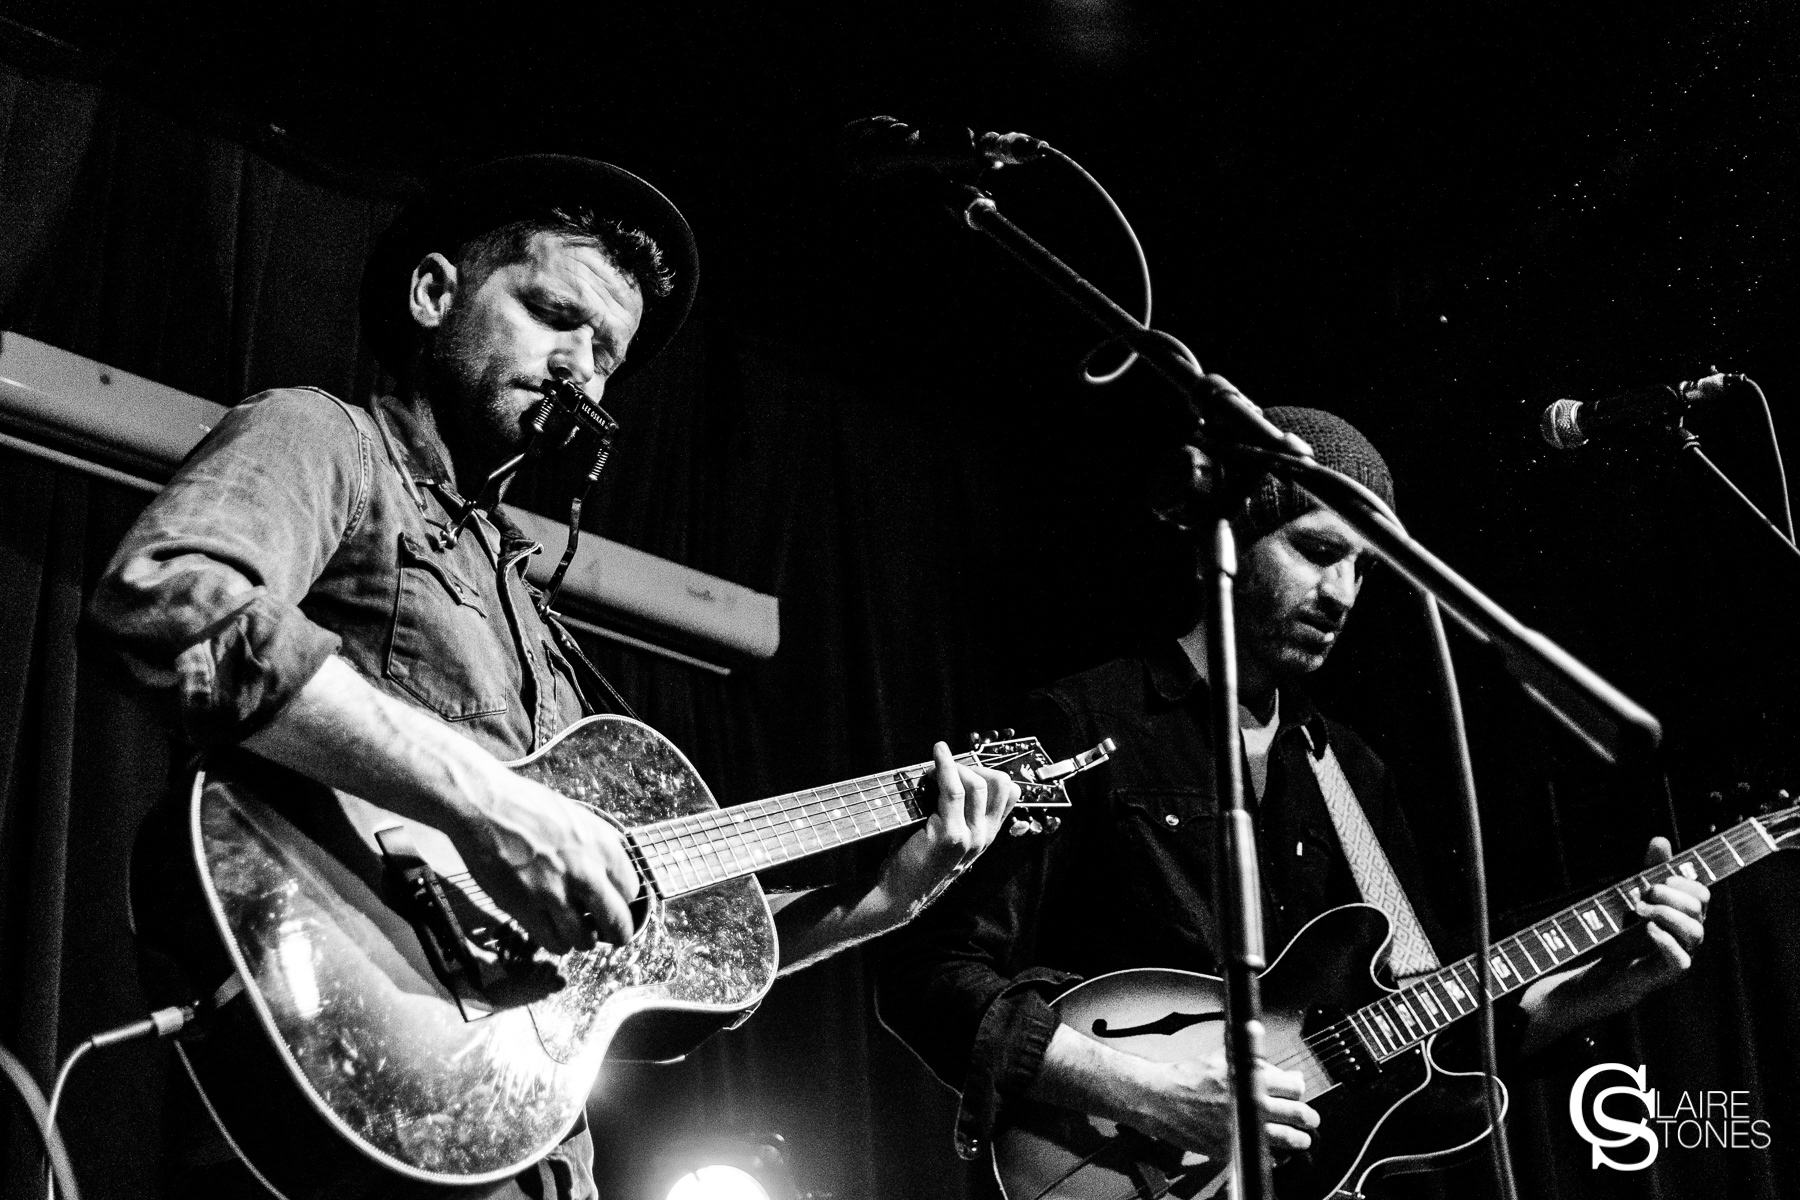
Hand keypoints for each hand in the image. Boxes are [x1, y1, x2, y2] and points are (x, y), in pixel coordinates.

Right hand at [452, 770, 641, 954]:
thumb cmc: (526, 804)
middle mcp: (585, 871)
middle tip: (612, 935)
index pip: (631, 890)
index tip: (616, 904)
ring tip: (576, 932)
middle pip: (617, 921)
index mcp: (602, 845)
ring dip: (583, 940)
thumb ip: (597, 845)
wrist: (483, 804)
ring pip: (584, 939)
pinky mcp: (526, 908)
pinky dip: (557, 943)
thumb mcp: (576, 816)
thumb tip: (611, 869)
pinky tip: (553, 933)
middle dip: (617, 932)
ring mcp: (555, 892)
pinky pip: (553, 942)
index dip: (623, 901)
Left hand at [880, 742, 1019, 909]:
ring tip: (932, 766)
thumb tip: (951, 770)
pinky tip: (937, 755)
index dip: (989, 773)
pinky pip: (953, 791)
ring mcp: (970, 838)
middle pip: (999, 784)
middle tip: (946, 766)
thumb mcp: (947, 836)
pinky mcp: (950, 836)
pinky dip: (945, 767)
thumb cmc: (916, 859)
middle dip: (973, 765)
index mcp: (986, 836)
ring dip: (955, 766)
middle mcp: (984, 837)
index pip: (1009, 794)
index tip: (964, 767)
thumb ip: (957, 812)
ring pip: (976, 784)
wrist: (898, 894)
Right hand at [1124, 1051, 1318, 1160]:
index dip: (1298, 1091)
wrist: (1161, 1099)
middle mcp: (1251, 1105)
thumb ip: (1258, 1064)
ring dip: (1299, 1140)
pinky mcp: (1232, 1149)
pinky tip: (1273, 1150)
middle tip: (1310, 1120)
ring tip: (1300, 1139)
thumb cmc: (1189, 1076)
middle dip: (1308, 1118)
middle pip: (1298, 1114)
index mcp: (1251, 1079)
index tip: (1297, 1094)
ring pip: (1288, 1140)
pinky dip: (1273, 1155)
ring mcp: (1242, 1130)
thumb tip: (1286, 1075)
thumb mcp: (1224, 1058)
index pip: (1294, 1087)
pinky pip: (1264, 1157)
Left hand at [1520, 836, 1709, 1049]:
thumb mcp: (1635, 895)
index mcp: (1686, 915)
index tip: (1654, 880)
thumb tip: (1661, 839)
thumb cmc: (1626, 932)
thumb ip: (1650, 870)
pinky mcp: (1666, 974)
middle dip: (1669, 895)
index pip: (1702, 893)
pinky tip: (1647, 930)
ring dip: (1666, 914)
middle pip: (1698, 908)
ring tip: (1639, 910)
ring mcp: (1682, 955)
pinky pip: (1681, 961)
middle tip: (1642, 895)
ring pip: (1696, 932)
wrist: (1605, 969)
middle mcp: (1689, 935)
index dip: (1681, 882)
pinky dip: (1665, 942)